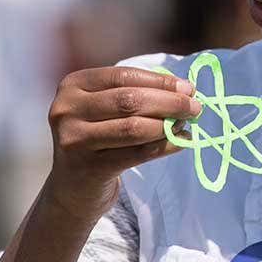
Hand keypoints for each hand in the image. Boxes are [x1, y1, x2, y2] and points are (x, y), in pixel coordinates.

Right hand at [46, 66, 200, 217]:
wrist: (73, 185)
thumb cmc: (98, 136)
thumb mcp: (105, 108)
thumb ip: (136, 94)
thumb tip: (184, 90)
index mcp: (73, 85)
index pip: (123, 76)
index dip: (159, 81)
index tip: (188, 87)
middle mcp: (67, 110)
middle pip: (129, 101)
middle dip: (169, 102)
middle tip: (195, 106)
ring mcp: (74, 140)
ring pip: (133, 128)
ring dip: (167, 125)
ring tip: (185, 124)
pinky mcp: (89, 168)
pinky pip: (137, 154)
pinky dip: (165, 146)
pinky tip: (181, 142)